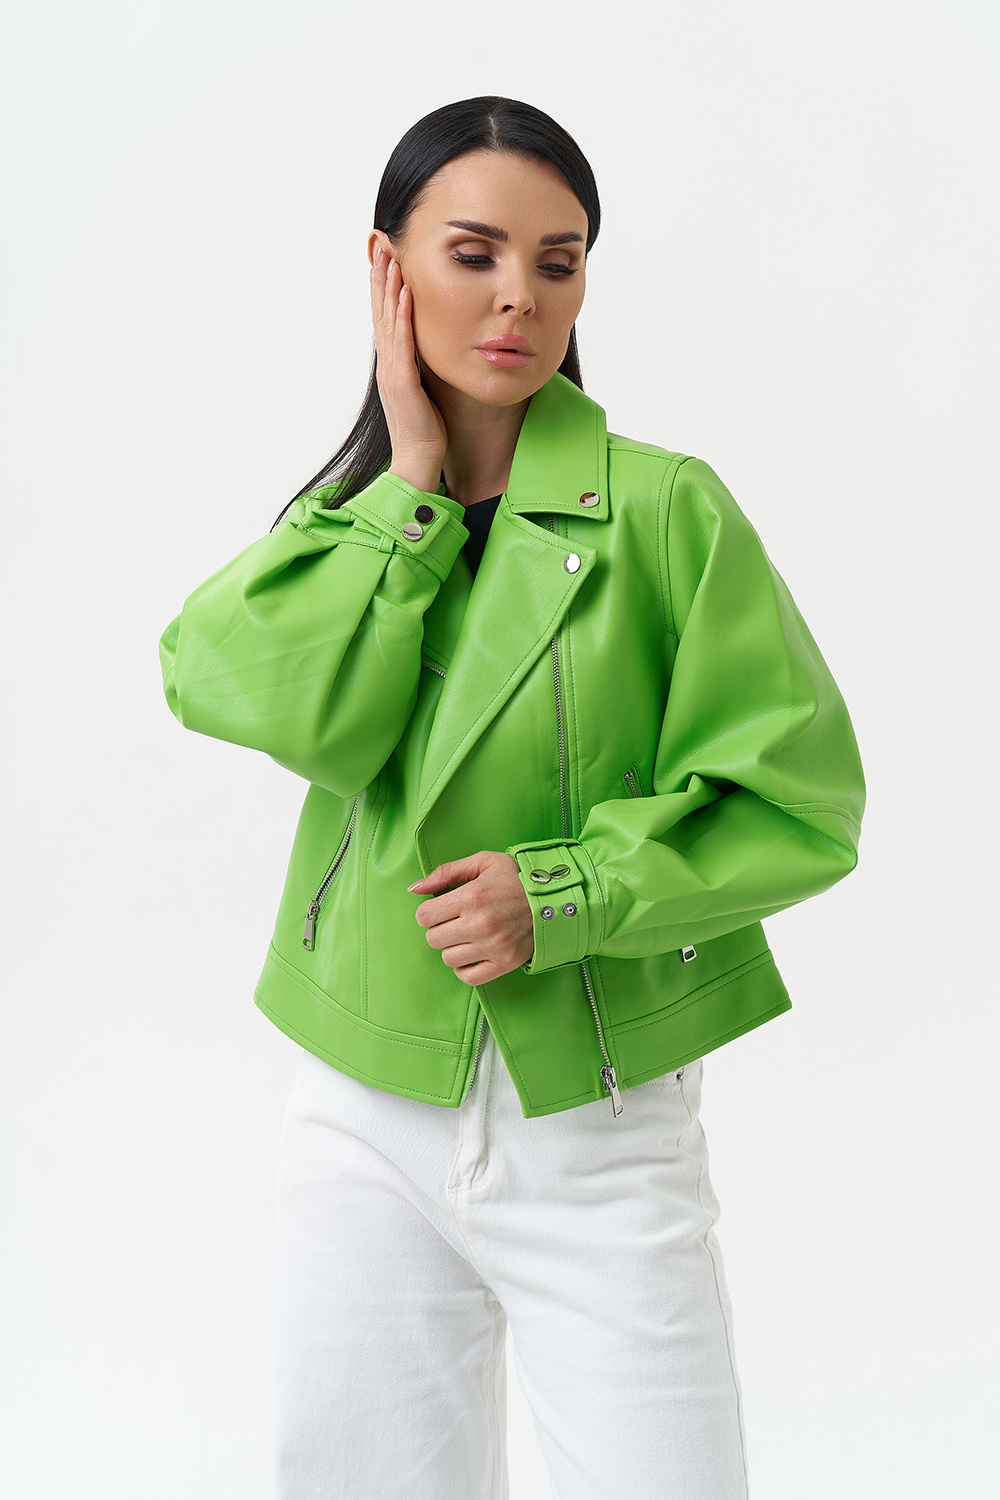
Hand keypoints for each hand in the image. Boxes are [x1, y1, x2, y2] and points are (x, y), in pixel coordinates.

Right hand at [370, 239, 447, 490]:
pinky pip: (402, 342)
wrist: (418, 462)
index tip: (385, 260)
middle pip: (380, 312)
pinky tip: (406, 294)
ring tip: (391, 258)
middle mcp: (387, 364)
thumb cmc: (425, 432)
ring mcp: (392, 372)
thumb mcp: (423, 392)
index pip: (385, 318)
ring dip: (389, 287)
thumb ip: (421, 368)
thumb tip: (428, 351)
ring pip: (387, 321)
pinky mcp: (402, 382)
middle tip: (381, 245)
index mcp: (391, 365)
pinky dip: (402, 316)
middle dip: (381, 277)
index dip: (383, 288)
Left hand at [407, 851, 533, 984]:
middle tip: (455, 921)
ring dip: (453, 947)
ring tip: (467, 935)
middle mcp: (479, 924)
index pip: (424, 916)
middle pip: (433, 939)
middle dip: (439, 929)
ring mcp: (492, 946)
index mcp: (471, 897)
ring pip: (448, 958)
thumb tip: (414, 889)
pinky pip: (468, 977)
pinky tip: (472, 953)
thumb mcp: (483, 862)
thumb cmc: (516, 878)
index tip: (440, 909)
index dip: (428, 912)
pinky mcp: (504, 963)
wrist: (554, 898)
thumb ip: (445, 872)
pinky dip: (465, 968)